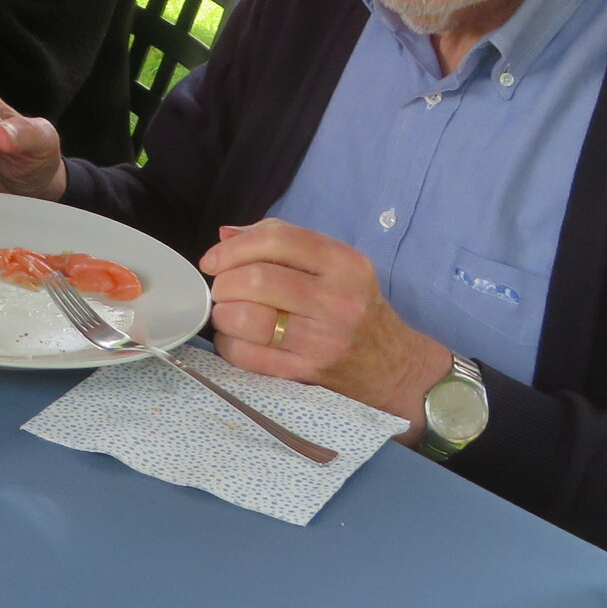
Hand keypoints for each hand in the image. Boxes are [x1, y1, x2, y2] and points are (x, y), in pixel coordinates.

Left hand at [198, 218, 453, 435]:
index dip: (233, 248)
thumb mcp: (335, 266)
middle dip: (224, 284)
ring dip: (223, 314)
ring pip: (247, 319)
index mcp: (344, 264)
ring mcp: (324, 339)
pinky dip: (228, 345)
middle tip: (222, 290)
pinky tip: (234, 339)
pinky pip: (248, 356)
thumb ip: (282, 243)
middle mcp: (337, 299)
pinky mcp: (309, 372)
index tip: (212, 261)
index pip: (278, 240)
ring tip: (227, 313)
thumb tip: (225, 235)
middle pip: (257, 280)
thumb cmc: (354, 308)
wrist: (393, 367)